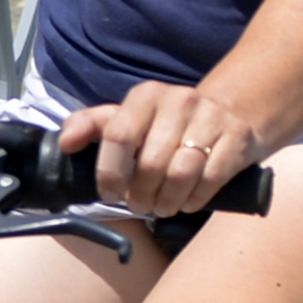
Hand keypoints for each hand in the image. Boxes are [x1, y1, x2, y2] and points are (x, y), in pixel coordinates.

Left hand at [60, 82, 266, 216]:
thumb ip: (92, 126)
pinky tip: (188, 201)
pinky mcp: (237, 137)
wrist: (233, 110)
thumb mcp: (130, 117)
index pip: (118, 135)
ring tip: (162, 206)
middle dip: (140, 195)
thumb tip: (64, 143)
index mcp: (145, 96)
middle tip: (140, 205)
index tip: (109, 193)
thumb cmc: (168, 123)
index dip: (109, 172)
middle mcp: (179, 101)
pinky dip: (195, 199)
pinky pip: (212, 178)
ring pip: (181, 174)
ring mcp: (211, 118)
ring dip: (167, 201)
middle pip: (150, 163)